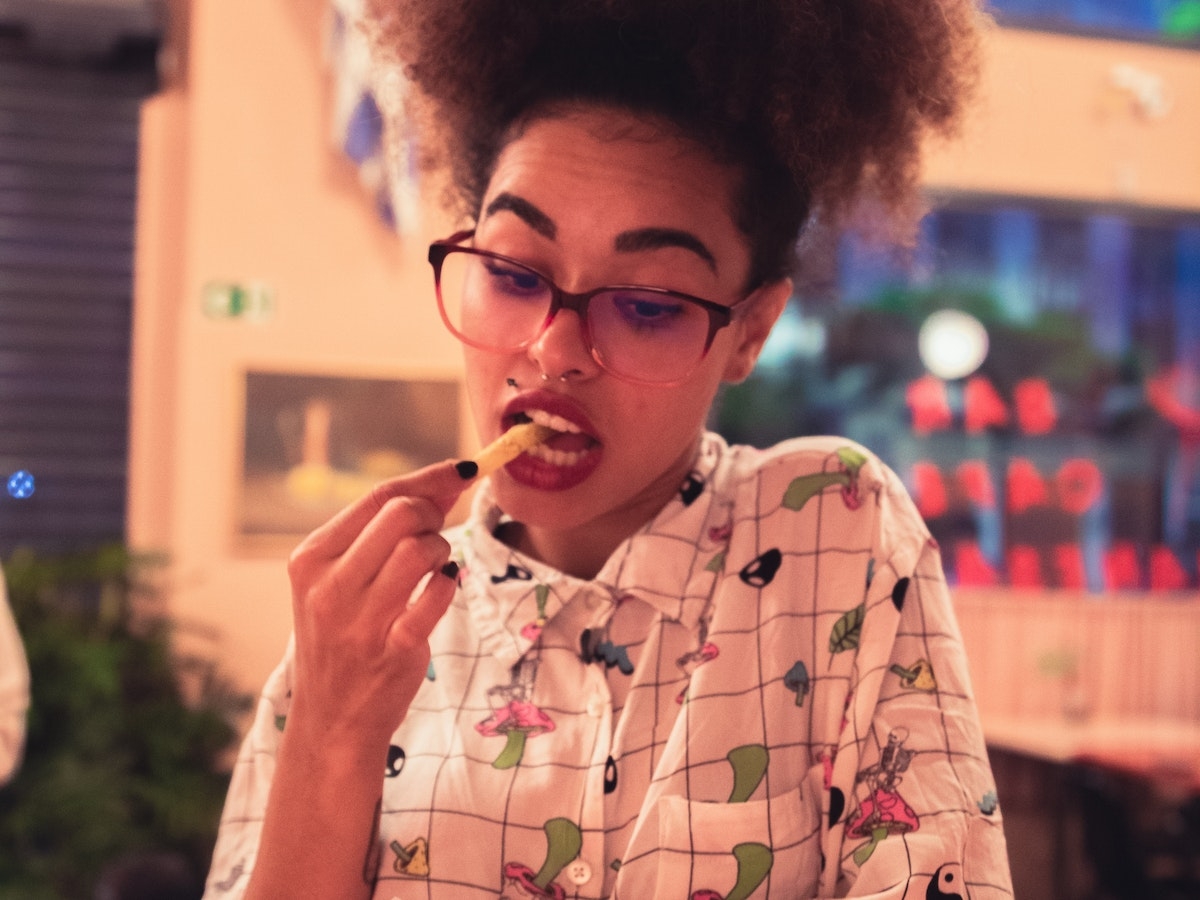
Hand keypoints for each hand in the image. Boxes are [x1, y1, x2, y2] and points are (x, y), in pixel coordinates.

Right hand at [284, 460, 470, 744]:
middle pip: (401, 514)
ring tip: (433, 568)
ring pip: (420, 549)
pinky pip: (438, 594)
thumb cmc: (343, 636)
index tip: (464, 469)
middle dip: (434, 514)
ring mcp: (359, 620)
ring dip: (441, 552)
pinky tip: (440, 590)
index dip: (430, 477)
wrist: (331, 718)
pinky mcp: (392, 649)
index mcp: (311, 558)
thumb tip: (447, 481)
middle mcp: (328, 586)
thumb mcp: (341, 580)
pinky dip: (448, 585)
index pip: (377, 495)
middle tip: (437, 532)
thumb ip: (383, 531)